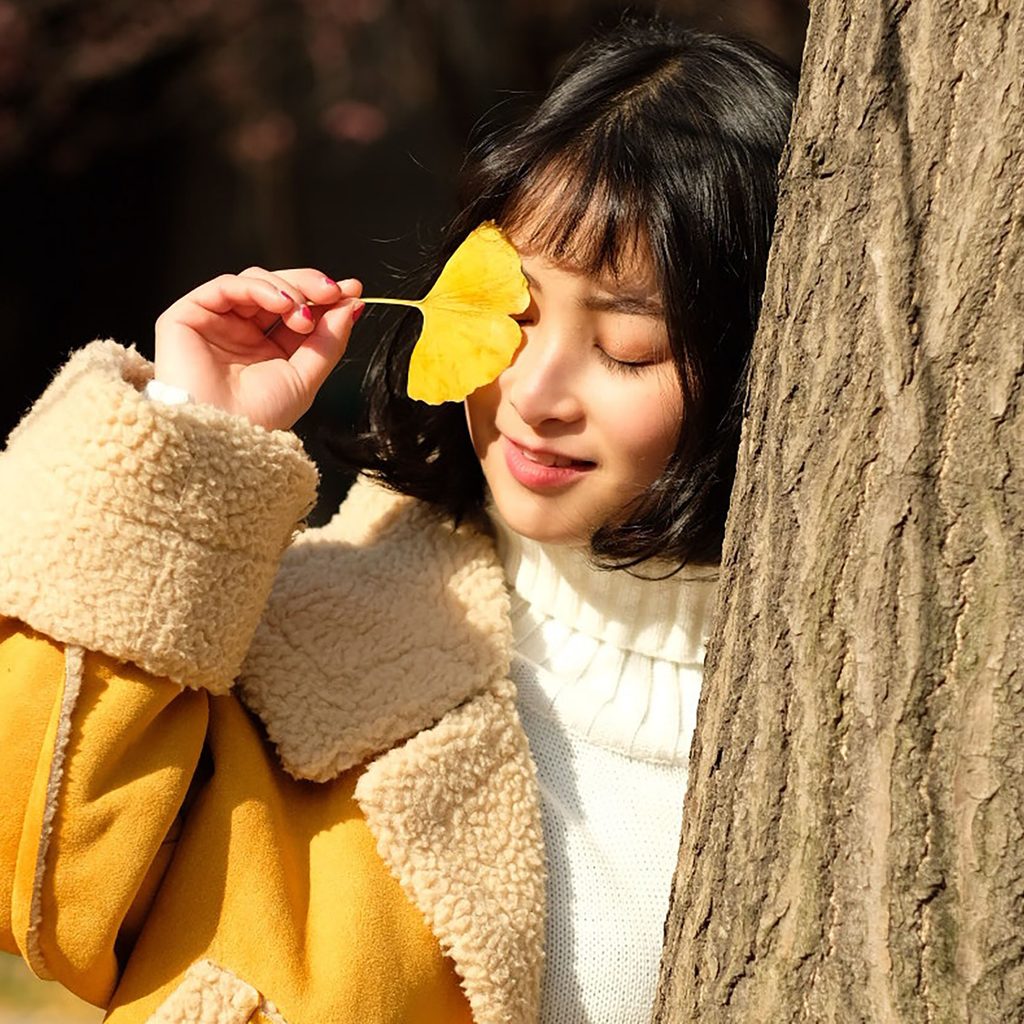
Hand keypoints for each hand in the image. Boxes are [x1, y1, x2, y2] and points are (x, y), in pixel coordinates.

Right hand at [154, 268, 363, 429]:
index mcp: (268, 349)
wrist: (221, 435)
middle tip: (333, 293)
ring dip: (288, 290)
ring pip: (255, 281)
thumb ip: (329, 340)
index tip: (352, 289)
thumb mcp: (306, 378)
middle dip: (309, 286)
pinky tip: (282, 303)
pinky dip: (258, 287)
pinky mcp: (188, 315)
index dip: (324, 297)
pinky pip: (226, 285)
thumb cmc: (259, 418)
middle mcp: (241, 333)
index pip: (298, 310)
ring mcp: (216, 322)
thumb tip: (352, 304)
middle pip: (278, 288)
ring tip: (302, 316)